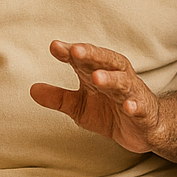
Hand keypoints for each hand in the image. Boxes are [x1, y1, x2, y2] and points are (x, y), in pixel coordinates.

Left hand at [30, 41, 162, 153]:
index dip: (70, 53)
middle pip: (105, 61)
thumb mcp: (80, 106)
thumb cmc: (111, 111)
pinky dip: (135, 105)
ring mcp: (132, 93)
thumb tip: (32, 89)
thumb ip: (59, 98)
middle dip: (92, 54)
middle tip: (76, 51)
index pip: (83, 59)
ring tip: (97, 77)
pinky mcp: (144, 111)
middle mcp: (117, 77)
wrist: (144, 129)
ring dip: (110, 79)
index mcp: (99, 72)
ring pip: (123, 82)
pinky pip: (140, 106)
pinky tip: (128, 106)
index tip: (55, 47)